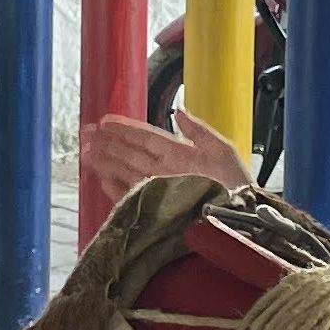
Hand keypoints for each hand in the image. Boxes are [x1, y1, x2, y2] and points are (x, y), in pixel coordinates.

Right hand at [82, 108, 248, 200]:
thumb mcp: (222, 151)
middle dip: (108, 144)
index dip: (126, 129)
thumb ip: (198, 130)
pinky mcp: (157, 210)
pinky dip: (115, 188)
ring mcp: (160, 190)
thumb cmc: (238, 186)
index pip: (146, 138)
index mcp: (180, 154)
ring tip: (86, 152)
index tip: (105, 120)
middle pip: (130, 154)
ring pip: (126, 172)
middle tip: (85, 134)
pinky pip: (131, 196)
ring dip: (106, 162)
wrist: (244, 220)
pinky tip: (102, 178)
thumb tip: (178, 109)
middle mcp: (165, 171)